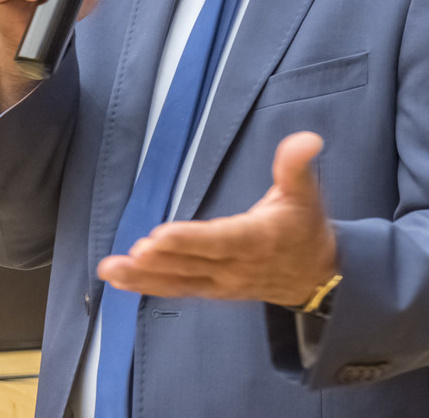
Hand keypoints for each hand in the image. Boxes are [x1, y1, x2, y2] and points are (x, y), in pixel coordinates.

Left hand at [98, 132, 338, 307]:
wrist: (317, 277)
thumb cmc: (306, 229)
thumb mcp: (306, 193)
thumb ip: (297, 166)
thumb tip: (307, 139)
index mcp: (256, 239)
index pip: (220, 240)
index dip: (189, 240)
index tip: (159, 236)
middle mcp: (235, 266)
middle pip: (192, 264)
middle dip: (160, 260)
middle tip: (132, 253)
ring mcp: (221, 283)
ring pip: (179, 281)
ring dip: (144, 277)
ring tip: (112, 270)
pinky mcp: (211, 289)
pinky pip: (177, 289)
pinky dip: (149, 285)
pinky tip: (122, 280)